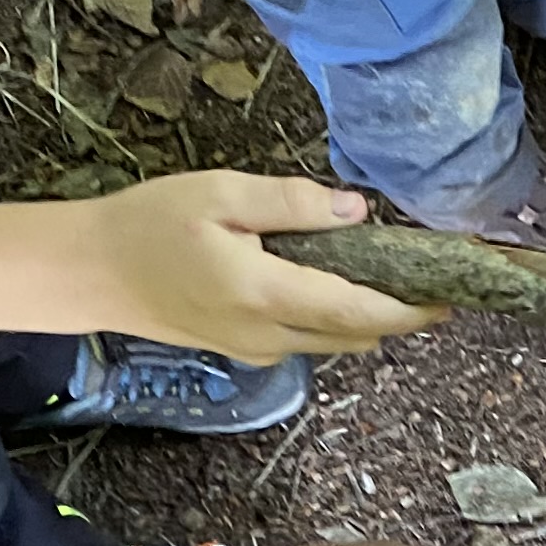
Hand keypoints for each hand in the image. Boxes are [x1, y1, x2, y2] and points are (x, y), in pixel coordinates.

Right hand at [67, 172, 438, 358]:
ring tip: (396, 281)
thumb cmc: (150, 224)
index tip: (452, 295)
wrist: (93, 273)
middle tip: (434, 282)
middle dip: (401, 314)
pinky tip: (336, 285)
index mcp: (268, 294)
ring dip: (369, 319)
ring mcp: (259, 350)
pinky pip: (307, 340)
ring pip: (335, 343)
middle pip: (358, 336)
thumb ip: (291, 204)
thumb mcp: (221, 194)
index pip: (361, 312)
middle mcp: (271, 335)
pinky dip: (333, 320)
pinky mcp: (246, 351)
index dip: (413, 308)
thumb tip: (357, 212)